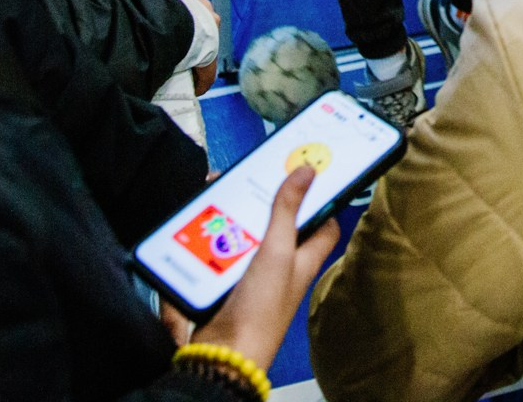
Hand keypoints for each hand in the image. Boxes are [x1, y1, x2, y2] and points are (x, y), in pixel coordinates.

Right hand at [185, 165, 340, 372]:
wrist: (222, 352)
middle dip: (264, 201)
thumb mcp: (277, 251)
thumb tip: (307, 171)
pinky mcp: (224, 280)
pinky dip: (210, 236)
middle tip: (252, 176)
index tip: (312, 175)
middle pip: (279, 223)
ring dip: (232, 216)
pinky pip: (219, 250)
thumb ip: (288, 210)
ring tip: (218, 193)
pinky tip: (198, 223)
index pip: (324, 224)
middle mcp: (280, 264)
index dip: (322, 200)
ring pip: (245, 233)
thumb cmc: (260, 311)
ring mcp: (251, 273)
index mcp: (303, 258)